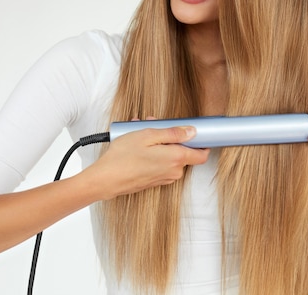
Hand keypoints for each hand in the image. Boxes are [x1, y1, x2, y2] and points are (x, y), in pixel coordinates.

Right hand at [83, 126, 208, 198]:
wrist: (105, 180)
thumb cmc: (123, 157)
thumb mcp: (148, 135)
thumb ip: (173, 133)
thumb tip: (192, 131)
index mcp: (177, 159)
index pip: (202, 155)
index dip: (202, 143)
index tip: (197, 133)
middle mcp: (174, 171)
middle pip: (183, 151)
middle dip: (172, 137)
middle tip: (155, 126)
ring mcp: (165, 177)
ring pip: (171, 156)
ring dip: (160, 143)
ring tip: (141, 132)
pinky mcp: (155, 180)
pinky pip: (161, 163)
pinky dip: (154, 153)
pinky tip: (138, 144)